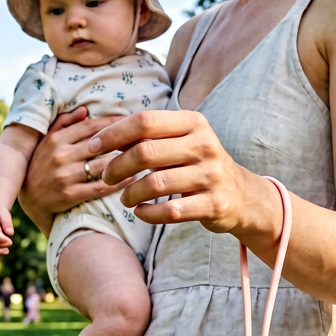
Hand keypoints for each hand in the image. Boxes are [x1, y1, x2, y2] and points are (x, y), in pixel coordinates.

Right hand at [17, 107, 132, 231]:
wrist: (30, 200)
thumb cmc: (41, 165)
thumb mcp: (47, 141)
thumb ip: (64, 123)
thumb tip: (85, 110)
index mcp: (55, 139)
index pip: (90, 126)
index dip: (113, 122)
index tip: (131, 120)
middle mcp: (60, 156)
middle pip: (100, 144)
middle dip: (124, 140)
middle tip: (144, 137)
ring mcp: (65, 176)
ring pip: (103, 165)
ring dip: (125, 161)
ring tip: (142, 156)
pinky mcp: (70, 195)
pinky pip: (100, 187)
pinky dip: (118, 182)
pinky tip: (132, 177)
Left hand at [95, 110, 276, 239]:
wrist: (242, 195)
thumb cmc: (198, 165)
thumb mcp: (181, 141)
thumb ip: (148, 137)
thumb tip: (102, 140)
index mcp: (193, 122)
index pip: (144, 121)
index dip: (113, 134)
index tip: (94, 148)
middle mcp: (204, 145)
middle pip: (145, 152)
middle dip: (117, 166)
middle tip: (106, 177)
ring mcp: (211, 175)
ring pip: (154, 183)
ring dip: (130, 194)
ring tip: (125, 199)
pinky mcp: (214, 204)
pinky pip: (170, 211)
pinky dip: (148, 214)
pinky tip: (141, 212)